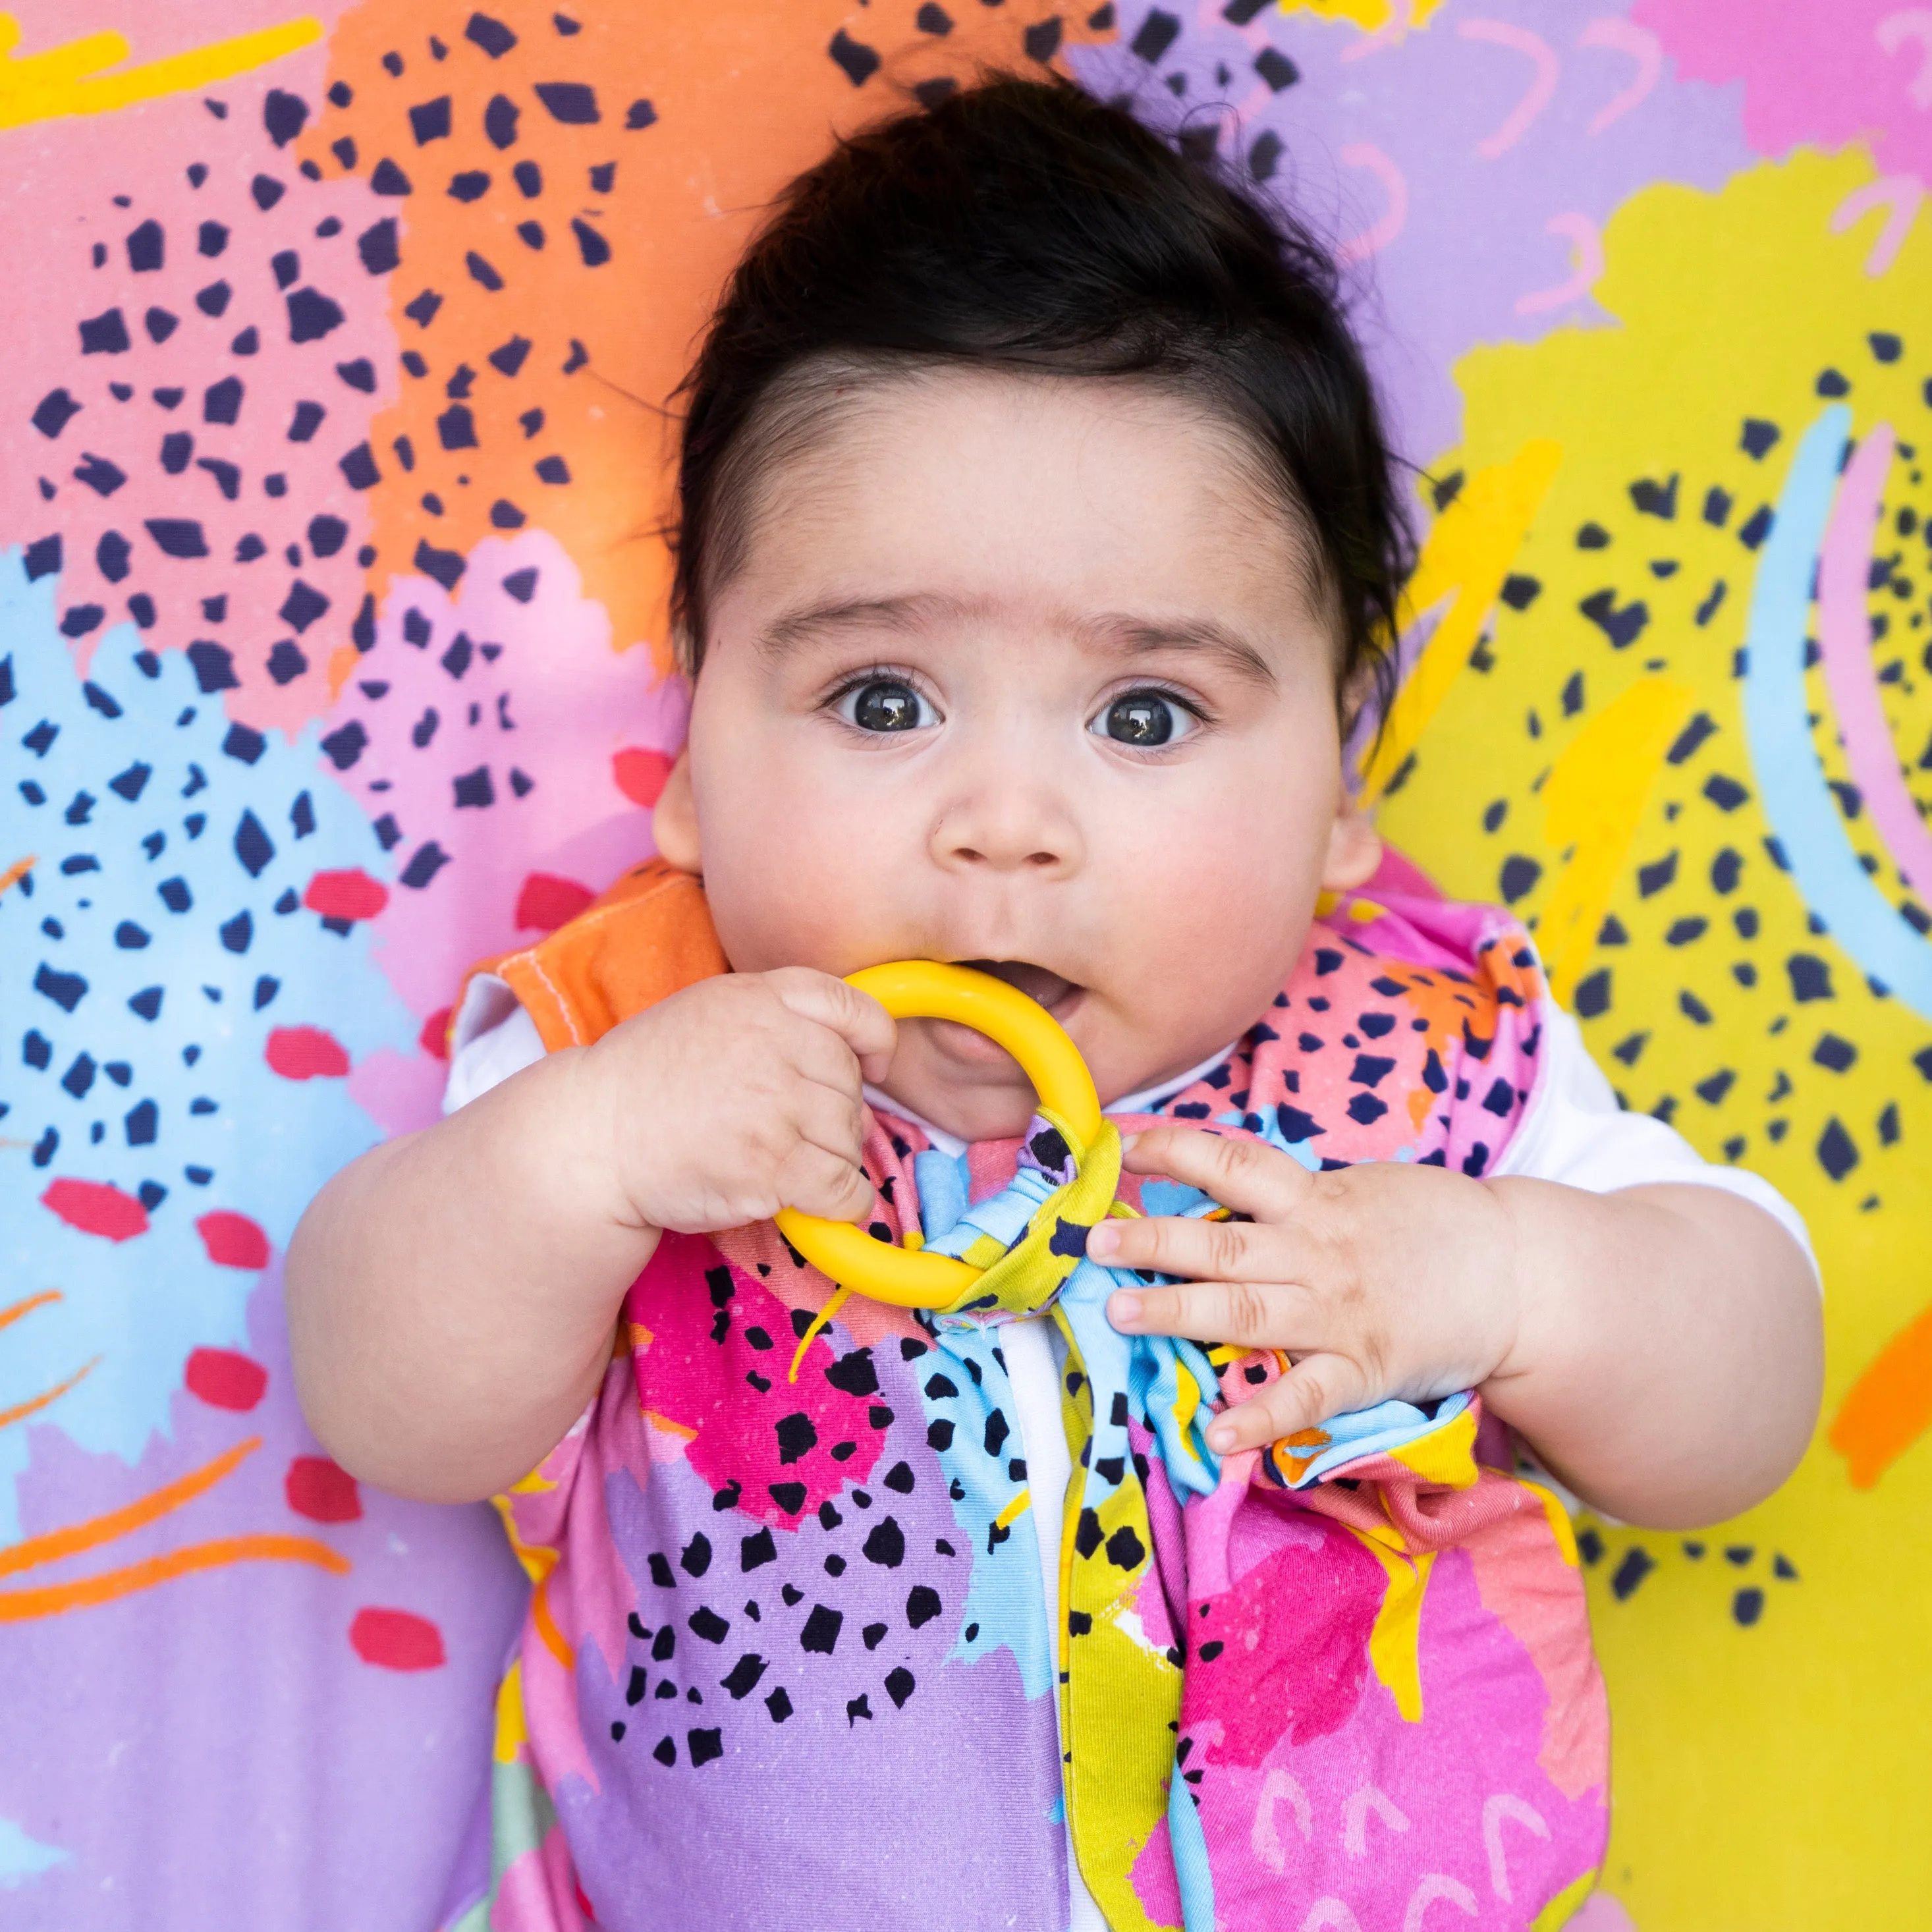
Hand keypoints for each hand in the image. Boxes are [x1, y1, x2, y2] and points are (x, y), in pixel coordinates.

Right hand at [581, 969, 894, 1236]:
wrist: (589, 1140)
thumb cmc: (646, 1083)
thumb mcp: (709, 1016)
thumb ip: (775, 1025)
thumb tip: (851, 1073)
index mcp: (759, 997)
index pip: (853, 1007)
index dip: (874, 1041)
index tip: (870, 1068)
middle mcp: (773, 1043)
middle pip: (850, 1085)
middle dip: (835, 1115)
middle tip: (792, 1134)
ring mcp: (774, 1105)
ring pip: (849, 1138)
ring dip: (831, 1160)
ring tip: (784, 1163)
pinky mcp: (771, 1166)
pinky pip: (842, 1187)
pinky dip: (843, 1203)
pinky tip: (817, 1204)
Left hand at [1087, 1125, 1523, 1453]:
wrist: (1520, 1272)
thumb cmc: (1431, 1226)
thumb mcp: (1359, 1189)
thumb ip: (1292, 1194)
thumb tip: (1217, 1182)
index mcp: (1313, 1200)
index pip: (1230, 1162)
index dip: (1172, 1149)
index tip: (1117, 1145)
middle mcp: (1314, 1252)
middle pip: (1220, 1243)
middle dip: (1152, 1240)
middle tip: (1093, 1239)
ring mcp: (1336, 1312)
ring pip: (1245, 1311)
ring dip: (1177, 1313)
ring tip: (1118, 1312)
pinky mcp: (1364, 1368)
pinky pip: (1305, 1396)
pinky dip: (1261, 1416)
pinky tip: (1218, 1434)